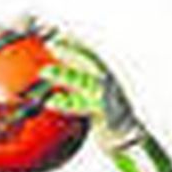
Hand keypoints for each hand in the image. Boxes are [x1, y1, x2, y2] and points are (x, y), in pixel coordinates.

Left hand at [39, 32, 171, 171]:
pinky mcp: (104, 112)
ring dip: (63, 74)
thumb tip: (52, 91)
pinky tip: (50, 102)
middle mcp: (107, 82)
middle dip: (70, 48)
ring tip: (43, 71)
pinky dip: (66, 103)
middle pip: (88, 59)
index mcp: (105, 76)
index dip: (73, 41)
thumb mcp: (92, 103)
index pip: (88, 54)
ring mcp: (107, 96)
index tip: (56, 31)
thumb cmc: (108, 123)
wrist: (128, 141)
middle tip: (49, 42)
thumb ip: (78, 92)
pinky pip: (82, 106)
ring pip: (83, 80)